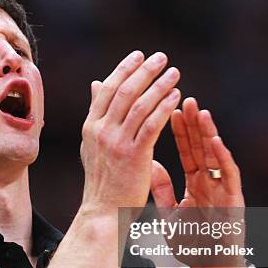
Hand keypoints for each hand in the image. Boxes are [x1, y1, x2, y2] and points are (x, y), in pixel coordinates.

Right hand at [79, 51, 180, 220]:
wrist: (103, 211)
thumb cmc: (102, 180)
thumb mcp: (92, 143)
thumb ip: (97, 113)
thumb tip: (96, 84)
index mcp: (90, 126)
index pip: (107, 89)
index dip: (124, 69)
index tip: (139, 55)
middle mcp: (101, 131)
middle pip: (124, 91)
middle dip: (144, 71)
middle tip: (161, 56)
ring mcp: (116, 142)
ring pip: (140, 104)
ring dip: (159, 85)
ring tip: (174, 72)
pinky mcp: (134, 155)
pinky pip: (152, 124)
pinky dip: (165, 106)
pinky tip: (176, 96)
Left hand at [151, 97, 252, 267]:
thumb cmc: (193, 244)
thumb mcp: (170, 214)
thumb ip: (162, 188)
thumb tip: (149, 162)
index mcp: (196, 183)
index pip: (187, 151)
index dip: (179, 131)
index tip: (169, 109)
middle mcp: (211, 182)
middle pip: (201, 147)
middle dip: (193, 124)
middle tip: (183, 98)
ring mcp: (224, 190)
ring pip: (216, 156)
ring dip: (207, 133)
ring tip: (198, 110)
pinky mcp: (234, 201)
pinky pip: (229, 176)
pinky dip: (222, 158)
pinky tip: (215, 140)